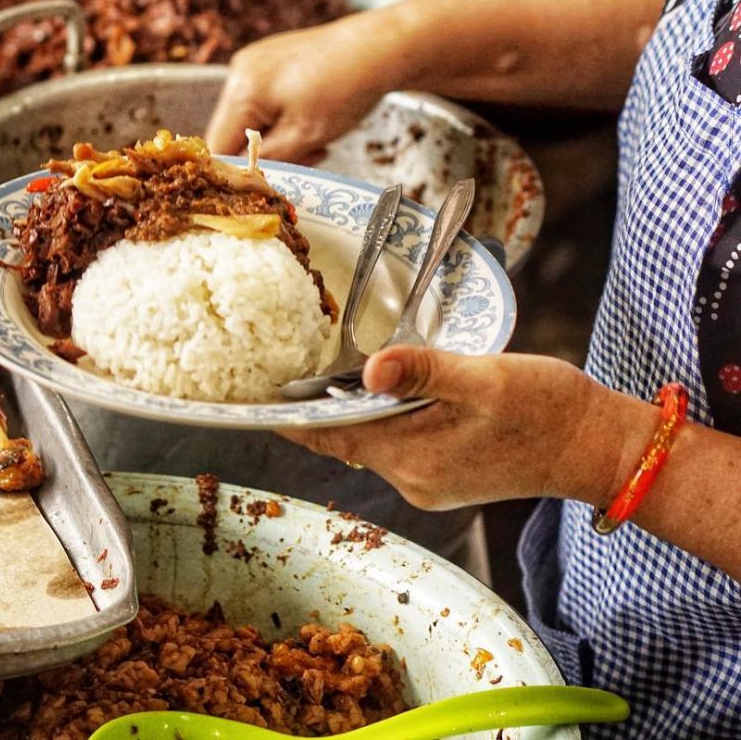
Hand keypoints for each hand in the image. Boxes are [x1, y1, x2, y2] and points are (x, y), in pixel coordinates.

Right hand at [205, 9, 405, 162]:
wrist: (383, 47)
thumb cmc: (345, 90)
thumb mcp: (303, 138)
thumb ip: (266, 161)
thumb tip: (242, 178)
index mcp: (240, 90)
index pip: (218, 147)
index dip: (240, 171)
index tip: (269, 184)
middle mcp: (240, 71)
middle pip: (235, 133)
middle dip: (266, 154)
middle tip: (306, 158)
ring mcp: (256, 63)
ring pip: (254, 120)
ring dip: (279, 139)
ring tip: (315, 141)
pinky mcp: (273, 61)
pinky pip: (266, 103)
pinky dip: (285, 120)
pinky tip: (313, 121)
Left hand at [278, 345, 658, 510]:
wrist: (595, 446)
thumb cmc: (547, 409)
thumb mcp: (486, 378)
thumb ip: (425, 372)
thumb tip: (370, 370)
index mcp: (412, 457)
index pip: (329, 436)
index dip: (290, 417)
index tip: (253, 398)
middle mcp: (412, 478)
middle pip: (344, 438)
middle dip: (316, 407)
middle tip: (286, 367)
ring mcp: (427, 480)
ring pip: (369, 440)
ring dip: (350, 410)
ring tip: (328, 371)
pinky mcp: (444, 474)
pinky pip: (394, 445)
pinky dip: (380, 419)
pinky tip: (385, 390)